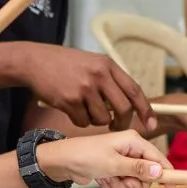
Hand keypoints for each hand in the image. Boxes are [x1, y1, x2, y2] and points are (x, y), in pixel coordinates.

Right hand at [25, 45, 155, 131]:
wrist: (34, 61)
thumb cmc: (64, 64)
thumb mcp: (92, 63)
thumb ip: (110, 79)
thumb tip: (129, 103)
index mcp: (108, 65)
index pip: (135, 90)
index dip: (145, 109)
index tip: (151, 123)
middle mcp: (99, 75)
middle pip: (123, 108)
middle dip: (122, 122)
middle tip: (115, 126)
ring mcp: (84, 88)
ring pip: (102, 119)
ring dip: (95, 120)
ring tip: (83, 108)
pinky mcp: (69, 100)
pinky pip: (83, 122)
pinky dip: (79, 120)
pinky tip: (70, 109)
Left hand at [38, 130, 169, 187]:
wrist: (62, 162)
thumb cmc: (85, 156)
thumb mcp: (114, 164)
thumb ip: (138, 169)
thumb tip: (159, 171)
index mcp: (133, 141)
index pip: (158, 157)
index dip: (166, 172)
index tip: (172, 187)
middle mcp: (130, 148)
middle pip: (147, 173)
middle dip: (135, 181)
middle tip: (123, 181)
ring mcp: (122, 159)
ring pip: (135, 180)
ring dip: (122, 184)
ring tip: (108, 178)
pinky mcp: (114, 168)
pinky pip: (123, 183)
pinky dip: (114, 184)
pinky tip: (103, 179)